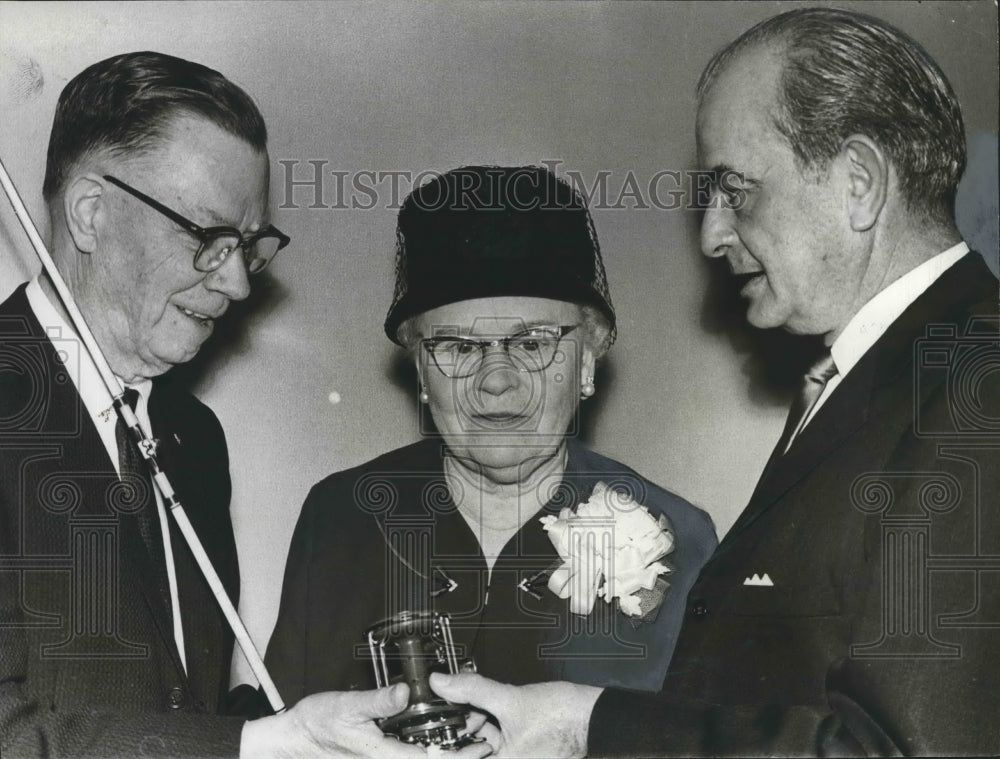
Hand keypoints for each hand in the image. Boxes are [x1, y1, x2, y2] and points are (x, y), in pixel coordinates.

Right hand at [240, 684, 493, 758]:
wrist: (295, 737)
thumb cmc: (318, 723)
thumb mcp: (348, 707)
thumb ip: (378, 702)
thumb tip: (404, 692)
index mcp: (385, 755)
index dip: (458, 756)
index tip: (482, 747)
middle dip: (459, 753)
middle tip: (486, 739)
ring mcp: (385, 756)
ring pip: (423, 756)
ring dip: (447, 749)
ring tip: (474, 733)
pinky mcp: (382, 750)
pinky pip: (412, 751)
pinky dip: (431, 744)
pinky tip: (443, 731)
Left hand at [430, 673, 601, 757]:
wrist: (594, 715)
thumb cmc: (563, 718)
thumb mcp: (510, 700)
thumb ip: (472, 690)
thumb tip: (442, 682)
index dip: (444, 750)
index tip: (433, 734)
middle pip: (470, 754)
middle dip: (460, 732)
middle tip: (453, 709)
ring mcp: (515, 758)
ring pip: (482, 746)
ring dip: (473, 726)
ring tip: (473, 704)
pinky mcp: (520, 751)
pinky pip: (496, 741)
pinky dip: (489, 725)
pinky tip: (487, 707)